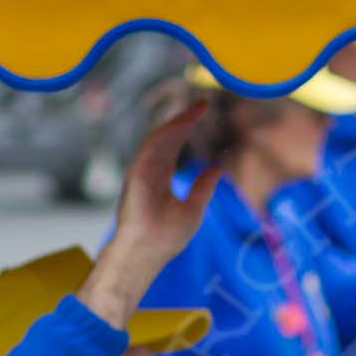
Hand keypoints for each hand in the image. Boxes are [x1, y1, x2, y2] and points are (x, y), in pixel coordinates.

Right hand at [81, 104, 221, 329]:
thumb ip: (203, 187)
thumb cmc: (167, 237)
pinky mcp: (137, 173)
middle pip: (168, 136)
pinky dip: (167, 134)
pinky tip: (183, 123)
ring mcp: (142, 169)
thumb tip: (217, 169)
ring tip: (197, 109)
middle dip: (184, 118)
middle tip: (203, 103)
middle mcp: (149, 168)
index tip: (203, 111)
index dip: (188, 126)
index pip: (175, 144)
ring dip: (178, 121)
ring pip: (160, 137)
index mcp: (160, 174)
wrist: (149, 252)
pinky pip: (152, 147)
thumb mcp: (194, 207)